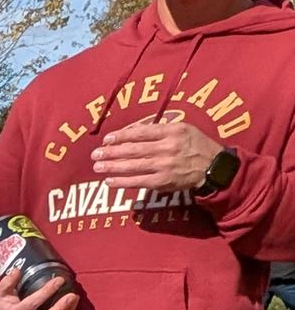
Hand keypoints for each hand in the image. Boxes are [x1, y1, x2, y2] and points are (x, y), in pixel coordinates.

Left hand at [90, 115, 223, 194]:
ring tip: (98, 166)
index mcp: (172, 131)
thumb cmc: (195, 145)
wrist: (213, 167)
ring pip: (134, 166)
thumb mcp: (183, 128)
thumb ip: (159, 128)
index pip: (141, 132)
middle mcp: (168, 147)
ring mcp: (165, 165)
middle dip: (112, 152)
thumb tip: (133, 131)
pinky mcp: (164, 181)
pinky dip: (122, 181)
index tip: (107, 139)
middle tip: (95, 154)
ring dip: (113, 166)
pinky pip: (139, 182)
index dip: (121, 136)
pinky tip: (110, 180)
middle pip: (134, 149)